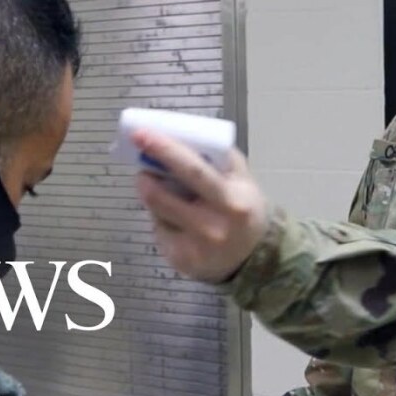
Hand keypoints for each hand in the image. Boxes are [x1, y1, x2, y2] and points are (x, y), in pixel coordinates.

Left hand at [132, 128, 269, 283]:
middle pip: (162, 197)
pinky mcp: (179, 259)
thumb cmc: (244, 207)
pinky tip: (176, 218)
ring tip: (159, 187)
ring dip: (150, 194)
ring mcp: (194, 248)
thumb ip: (218, 157)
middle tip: (142, 164)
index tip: (141, 135)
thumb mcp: (242, 179)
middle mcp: (212, 227)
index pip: (193, 171)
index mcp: (231, 201)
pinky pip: (159, 230)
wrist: (253, 256)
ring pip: (156, 212)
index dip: (165, 151)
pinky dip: (161, 217)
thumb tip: (181, 135)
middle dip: (145, 177)